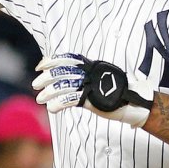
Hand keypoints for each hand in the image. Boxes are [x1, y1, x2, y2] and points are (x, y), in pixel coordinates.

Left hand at [33, 54, 153, 127]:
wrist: (132, 102)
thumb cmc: (113, 92)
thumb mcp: (96, 80)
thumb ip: (82, 77)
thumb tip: (63, 78)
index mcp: (89, 66)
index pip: (67, 58)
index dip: (51, 61)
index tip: (40, 66)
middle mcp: (89, 72)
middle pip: (62, 71)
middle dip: (46, 77)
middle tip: (35, 85)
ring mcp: (91, 85)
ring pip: (64, 85)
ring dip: (49, 92)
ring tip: (40, 99)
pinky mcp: (92, 99)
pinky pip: (71, 100)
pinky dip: (58, 104)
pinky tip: (52, 109)